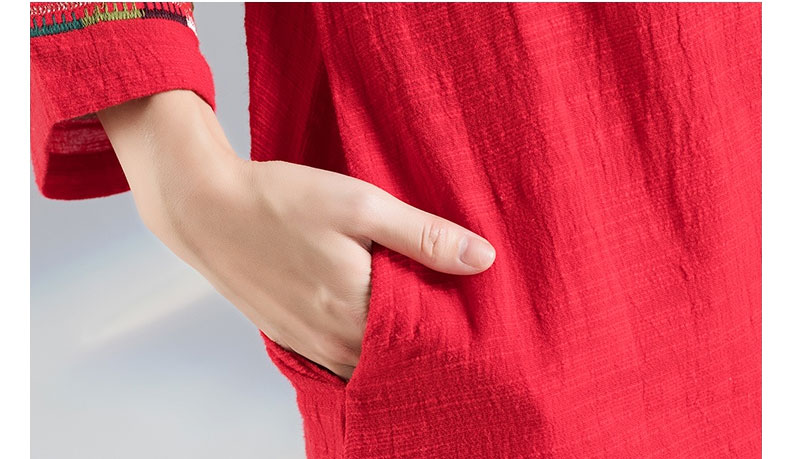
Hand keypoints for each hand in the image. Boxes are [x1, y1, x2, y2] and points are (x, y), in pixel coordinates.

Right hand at [97, 90, 495, 380]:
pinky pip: (338, 352)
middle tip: (444, 304)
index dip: (453, 324)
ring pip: (368, 357)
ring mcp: (308, 344)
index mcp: (358, 313)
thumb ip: (423, 236)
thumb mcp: (361, 206)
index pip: (427, 339)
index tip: (472, 306)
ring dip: (391, 339)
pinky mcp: (288, 336)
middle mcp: (334, 342)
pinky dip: (359, 339)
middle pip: (398, 355)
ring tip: (407, 305)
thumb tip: (483, 260)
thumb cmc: (281, 201)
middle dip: (425, 335)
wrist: (203, 208)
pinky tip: (364, 310)